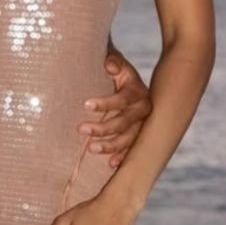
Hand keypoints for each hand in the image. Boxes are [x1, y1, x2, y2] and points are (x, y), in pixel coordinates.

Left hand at [79, 49, 151, 167]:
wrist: (127, 80)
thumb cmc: (116, 70)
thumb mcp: (115, 62)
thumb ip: (113, 61)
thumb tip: (109, 65)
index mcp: (138, 91)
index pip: (123, 99)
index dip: (105, 103)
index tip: (85, 105)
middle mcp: (144, 109)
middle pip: (125, 122)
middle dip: (103, 127)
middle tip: (81, 128)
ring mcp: (142, 124)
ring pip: (129, 139)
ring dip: (110, 145)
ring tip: (91, 148)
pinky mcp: (138, 135)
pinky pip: (132, 149)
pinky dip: (123, 156)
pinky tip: (111, 164)